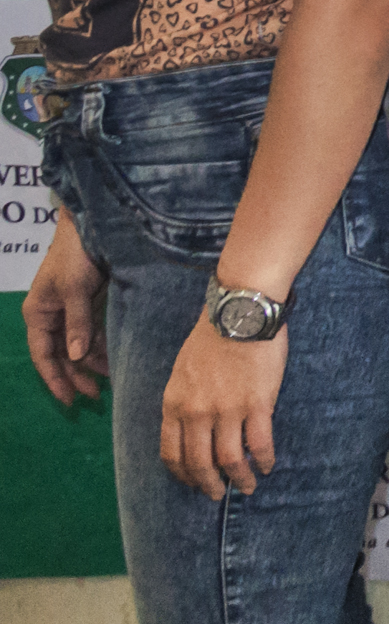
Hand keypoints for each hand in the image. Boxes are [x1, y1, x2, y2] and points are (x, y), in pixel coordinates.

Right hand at [23, 217, 107, 404]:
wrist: (94, 223)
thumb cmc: (76, 254)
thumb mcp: (75, 289)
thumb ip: (77, 323)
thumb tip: (77, 356)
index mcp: (39, 313)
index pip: (43, 355)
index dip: (55, 378)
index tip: (69, 400)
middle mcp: (52, 314)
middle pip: (61, 353)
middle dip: (76, 374)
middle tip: (95, 395)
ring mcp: (71, 308)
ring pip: (78, 344)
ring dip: (92, 361)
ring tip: (110, 379)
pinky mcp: (90, 302)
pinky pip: (92, 330)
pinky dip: (101, 344)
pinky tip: (114, 357)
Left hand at [160, 316, 287, 500]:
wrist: (239, 313)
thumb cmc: (212, 336)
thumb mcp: (182, 371)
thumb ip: (183, 401)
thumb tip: (192, 426)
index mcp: (174, 405)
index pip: (172, 454)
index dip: (183, 474)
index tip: (193, 482)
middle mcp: (197, 413)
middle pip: (200, 463)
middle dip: (209, 485)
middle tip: (217, 494)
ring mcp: (227, 410)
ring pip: (230, 460)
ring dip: (239, 479)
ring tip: (247, 486)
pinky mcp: (257, 404)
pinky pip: (259, 443)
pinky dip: (264, 460)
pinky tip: (267, 465)